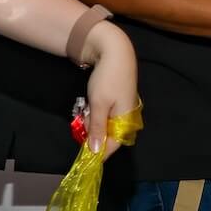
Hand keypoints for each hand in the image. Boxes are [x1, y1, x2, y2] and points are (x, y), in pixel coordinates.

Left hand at [83, 22, 138, 159]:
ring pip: (105, 125)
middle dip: (93, 132)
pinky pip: (106, 115)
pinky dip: (96, 113)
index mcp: (126, 120)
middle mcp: (127, 117)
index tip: (83, 159)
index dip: (98, 153)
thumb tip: (96, 152)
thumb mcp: (98, 105)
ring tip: (87, 108)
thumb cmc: (108, 79)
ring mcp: (123, 108)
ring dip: (93, 121)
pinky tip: (91, 104)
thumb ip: (98, 129)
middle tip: (83, 121)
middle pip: (108, 135)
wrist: (115, 51)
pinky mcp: (119, 101)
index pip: (112, 145)